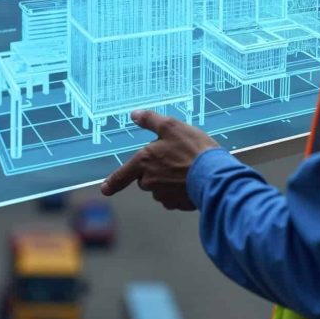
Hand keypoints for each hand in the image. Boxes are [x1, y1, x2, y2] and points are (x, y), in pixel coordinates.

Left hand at [100, 109, 219, 210]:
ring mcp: (163, 195)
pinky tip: (191, 180)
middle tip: (175, 157)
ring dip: (168, 179)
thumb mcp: (171, 126)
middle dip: (155, 169)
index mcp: (144, 162)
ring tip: (186, 167)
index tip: (105, 189)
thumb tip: (134, 114)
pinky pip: (173, 196)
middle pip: (145, 177)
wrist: (214, 175)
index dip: (113, 182)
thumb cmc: (192, 148)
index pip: (123, 175)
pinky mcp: (177, 204)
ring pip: (160, 187)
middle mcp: (149, 182)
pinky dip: (179, 189)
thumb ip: (150, 120)